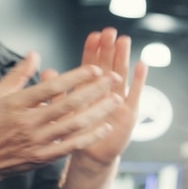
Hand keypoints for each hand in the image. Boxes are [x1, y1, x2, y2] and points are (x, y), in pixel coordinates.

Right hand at [0, 52, 123, 187]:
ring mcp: (36, 141)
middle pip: (68, 104)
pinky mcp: (43, 156)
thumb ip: (18, 74)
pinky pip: (71, 145)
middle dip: (95, 90)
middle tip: (114, 79)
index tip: (95, 69)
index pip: (51, 88)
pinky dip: (90, 136)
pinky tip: (105, 126)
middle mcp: (28, 122)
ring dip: (98, 111)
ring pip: (74, 125)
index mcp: (17, 104)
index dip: (76, 77)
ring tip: (116, 99)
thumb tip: (34, 54)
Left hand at [68, 28, 147, 170]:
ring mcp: (119, 100)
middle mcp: (105, 92)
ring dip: (123, 57)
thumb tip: (47, 71)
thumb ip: (56, 92)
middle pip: (108, 65)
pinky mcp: (129, 112)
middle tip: (110, 32)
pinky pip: (135, 93)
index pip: (91, 65)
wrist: (90, 156)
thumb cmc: (75, 134)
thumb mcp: (61, 112)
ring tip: (124, 41)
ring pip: (121, 75)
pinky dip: (139, 79)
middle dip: (109, 48)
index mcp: (89, 90)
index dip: (92, 50)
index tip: (94, 35)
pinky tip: (141, 65)